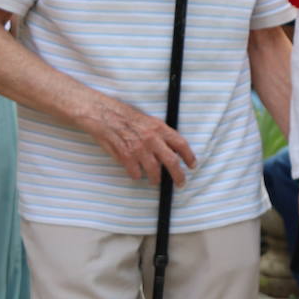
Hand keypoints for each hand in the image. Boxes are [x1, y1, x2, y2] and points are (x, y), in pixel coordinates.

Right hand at [78, 94, 194, 184]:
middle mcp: (152, 139)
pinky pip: (135, 173)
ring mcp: (139, 149)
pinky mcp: (126, 156)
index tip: (192, 165)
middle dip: (178, 175)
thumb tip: (172, 149)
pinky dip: (137, 175)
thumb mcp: (150, 121)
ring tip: (156, 180)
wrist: (106, 115)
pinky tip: (136, 174)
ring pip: (154, 171)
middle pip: (171, 161)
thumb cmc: (128, 117)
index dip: (189, 156)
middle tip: (181, 182)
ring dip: (156, 179)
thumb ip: (161, 135)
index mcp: (160, 128)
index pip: (181, 144)